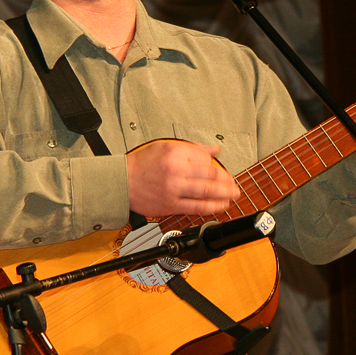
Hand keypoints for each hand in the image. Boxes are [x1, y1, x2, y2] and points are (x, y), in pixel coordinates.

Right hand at [126, 139, 240, 217]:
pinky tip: (220, 206)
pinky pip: (196, 207)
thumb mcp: (164, 147)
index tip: (221, 169)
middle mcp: (175, 170)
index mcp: (174, 153)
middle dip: (226, 180)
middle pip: (209, 175)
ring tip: (233, 195)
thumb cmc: (140, 165)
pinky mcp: (170, 205)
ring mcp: (174, 189)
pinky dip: (211, 207)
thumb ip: (192, 148)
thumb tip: (213, 149)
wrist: (121, 182)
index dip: (216, 164)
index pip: (204, 158)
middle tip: (234, 184)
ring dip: (223, 194)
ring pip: (206, 192)